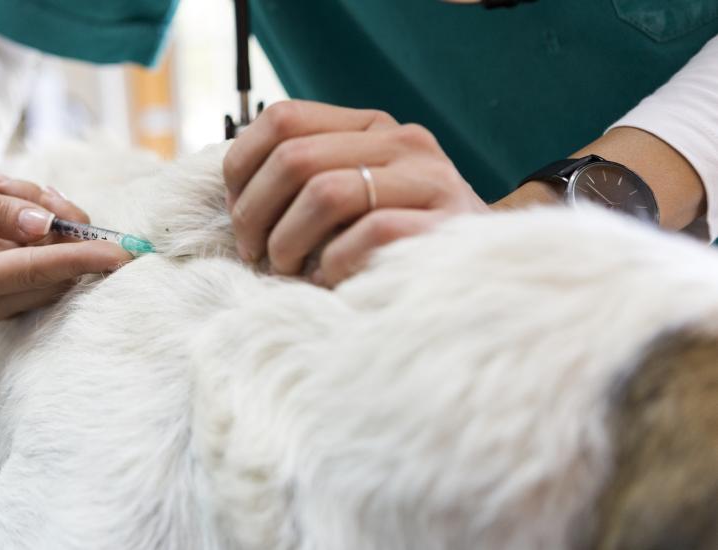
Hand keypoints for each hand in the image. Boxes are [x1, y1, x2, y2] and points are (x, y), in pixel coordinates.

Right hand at [0, 169, 130, 324]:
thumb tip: (41, 225)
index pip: (34, 272)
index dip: (78, 259)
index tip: (117, 253)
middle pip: (56, 262)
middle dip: (49, 211)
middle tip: (5, 182)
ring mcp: (5, 297)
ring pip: (62, 252)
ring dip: (45, 209)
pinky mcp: (21, 286)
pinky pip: (57, 249)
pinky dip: (45, 217)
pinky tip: (12, 200)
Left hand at [223, 100, 487, 286]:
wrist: (482, 272)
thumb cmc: (398, 240)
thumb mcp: (355, 194)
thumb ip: (309, 177)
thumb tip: (235, 194)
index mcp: (371, 126)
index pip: (282, 117)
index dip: (242, 166)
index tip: (237, 213)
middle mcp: (403, 141)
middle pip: (295, 158)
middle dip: (256, 213)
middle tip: (255, 253)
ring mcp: (429, 180)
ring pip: (326, 193)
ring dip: (288, 241)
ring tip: (289, 268)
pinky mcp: (444, 226)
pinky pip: (368, 234)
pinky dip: (334, 264)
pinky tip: (330, 281)